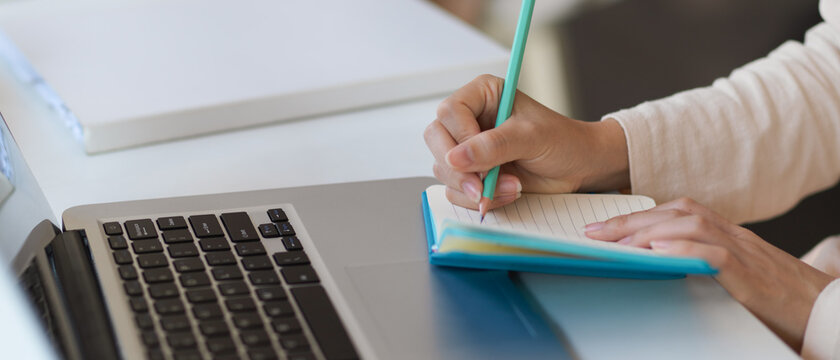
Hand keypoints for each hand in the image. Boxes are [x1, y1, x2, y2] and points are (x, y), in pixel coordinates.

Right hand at [424, 75, 629, 209]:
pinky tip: (507, 194)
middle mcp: (470, 119)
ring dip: (474, 187)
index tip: (479, 158)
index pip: (450, 111)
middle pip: (436, 139)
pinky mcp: (472, 173)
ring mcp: (468, 148)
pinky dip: (479, 198)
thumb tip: (456, 158)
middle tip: (481, 187)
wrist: (579, 167)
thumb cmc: (562, 141)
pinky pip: (456, 189)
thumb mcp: (531, 137)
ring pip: (443, 168)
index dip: (460, 136)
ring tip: (511, 187)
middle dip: (458, 169)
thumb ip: (494, 146)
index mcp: (483, 95)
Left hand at [584, 197, 834, 350]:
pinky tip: (658, 252)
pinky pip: (715, 255)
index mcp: (726, 234)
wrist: (826, 311)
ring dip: (649, 231)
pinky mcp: (751, 276)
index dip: (638, 214)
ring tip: (617, 243)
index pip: (676, 211)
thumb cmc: (777, 296)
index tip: (602, 226)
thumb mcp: (734, 274)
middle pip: (676, 213)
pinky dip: (685, 250)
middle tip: (593, 233)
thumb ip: (702, 262)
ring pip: (691, 226)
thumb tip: (657, 259)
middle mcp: (733, 235)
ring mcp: (743, 252)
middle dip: (630, 220)